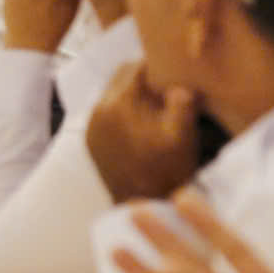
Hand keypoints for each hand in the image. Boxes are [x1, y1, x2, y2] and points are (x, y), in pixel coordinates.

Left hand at [86, 60, 203, 203]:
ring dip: (132, 95)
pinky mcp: (90, 139)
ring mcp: (91, 125)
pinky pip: (105, 113)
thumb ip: (182, 102)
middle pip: (120, 78)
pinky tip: (141, 125)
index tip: (171, 70)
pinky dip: (122, 112)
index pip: (135, 67)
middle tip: (165, 88)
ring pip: (112, 94)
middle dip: (143, 79)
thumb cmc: (167, 171)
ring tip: (155, 108)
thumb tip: (178, 81)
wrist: (142, 206)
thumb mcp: (183, 135)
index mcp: (119, 102)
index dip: (155, 66)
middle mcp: (98, 109)